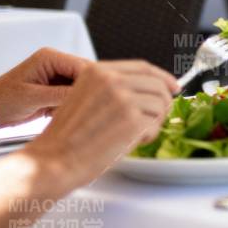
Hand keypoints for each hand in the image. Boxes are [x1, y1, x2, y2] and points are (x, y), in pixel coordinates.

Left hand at [0, 47, 88, 126]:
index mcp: (50, 57)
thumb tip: (88, 95)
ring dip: (80, 102)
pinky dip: (71, 107)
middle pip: (86, 76)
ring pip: (82, 88)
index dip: (94, 82)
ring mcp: (56, 77)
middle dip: (88, 93)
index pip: (82, 66)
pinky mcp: (55, 90)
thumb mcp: (33, 98)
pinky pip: (73, 97)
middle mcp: (56, 64)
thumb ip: (61, 95)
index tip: (100, 99)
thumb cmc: (2, 101)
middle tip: (89, 111)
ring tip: (71, 115)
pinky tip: (61, 116)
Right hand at [22, 60, 177, 187]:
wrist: (53, 160)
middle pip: (158, 86)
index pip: (143, 67)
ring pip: (161, 105)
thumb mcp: (83, 97)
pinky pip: (156, 126)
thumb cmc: (66, 137)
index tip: (173, 87)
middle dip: (162, 105)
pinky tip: (129, 143)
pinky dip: (148, 137)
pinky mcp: (132, 120)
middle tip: (152, 121)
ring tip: (132, 135)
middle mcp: (112, 80)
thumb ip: (111, 88)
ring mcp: (124, 98)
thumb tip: (146, 89)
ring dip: (154, 123)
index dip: (163, 78)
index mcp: (98, 71)